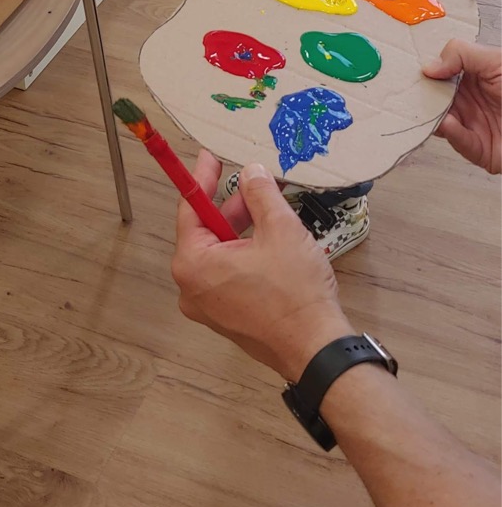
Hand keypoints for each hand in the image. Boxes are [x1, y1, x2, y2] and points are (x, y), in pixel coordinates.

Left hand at [171, 153, 352, 383]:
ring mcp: (208, 307)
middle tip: (254, 185)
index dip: (203, 179)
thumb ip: (260, 194)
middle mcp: (191, 288)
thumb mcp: (280, 228)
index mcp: (193, 264)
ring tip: (271, 213)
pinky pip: (229, 275)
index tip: (212, 158)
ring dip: (241, 230)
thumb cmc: (294, 293)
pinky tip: (271, 244)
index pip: (190, 208)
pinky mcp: (227, 318)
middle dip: (231, 206)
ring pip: (219, 253)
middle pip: (205, 231)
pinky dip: (245, 254)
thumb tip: (251, 173)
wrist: (316, 348)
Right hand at [423, 40, 500, 173]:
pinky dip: (451, 133)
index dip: (426, 72)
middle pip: (436, 100)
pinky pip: (459, 142)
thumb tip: (429, 67)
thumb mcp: (495, 60)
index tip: (411, 70)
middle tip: (408, 90)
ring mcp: (474, 126)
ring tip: (423, 107)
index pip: (441, 75)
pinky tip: (447, 122)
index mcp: (473, 78)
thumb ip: (460, 55)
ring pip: (441, 122)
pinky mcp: (480, 149)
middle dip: (421, 96)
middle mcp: (470, 102)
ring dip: (431, 116)